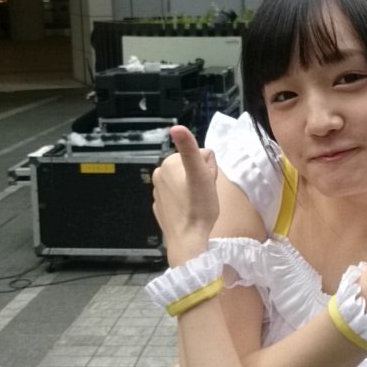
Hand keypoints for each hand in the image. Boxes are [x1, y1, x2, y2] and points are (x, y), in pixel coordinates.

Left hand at [152, 126, 219, 264]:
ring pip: (186, 182)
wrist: (188, 240)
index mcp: (169, 163)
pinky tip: (190, 211)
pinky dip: (186, 201)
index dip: (209, 170)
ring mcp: (158, 193)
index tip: (207, 184)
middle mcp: (159, 175)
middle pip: (192, 168)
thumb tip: (175, 127)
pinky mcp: (160, 208)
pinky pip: (178, 197)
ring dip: (195, 190)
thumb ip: (189, 148)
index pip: (201, 156)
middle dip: (201, 178)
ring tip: (199, 204)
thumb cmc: (199, 207)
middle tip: (204, 194)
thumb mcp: (200, 174)